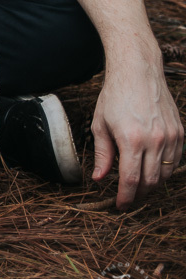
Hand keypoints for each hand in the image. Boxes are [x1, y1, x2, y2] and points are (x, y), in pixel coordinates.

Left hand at [91, 60, 183, 208]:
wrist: (138, 73)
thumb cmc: (115, 97)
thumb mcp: (100, 125)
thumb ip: (103, 155)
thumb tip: (100, 179)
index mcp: (131, 139)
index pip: (131, 180)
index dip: (126, 197)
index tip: (120, 205)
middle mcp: (155, 140)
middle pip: (150, 181)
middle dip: (139, 194)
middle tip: (129, 198)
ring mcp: (171, 137)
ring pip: (166, 173)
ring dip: (153, 184)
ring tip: (139, 187)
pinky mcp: (180, 133)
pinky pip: (176, 160)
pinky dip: (165, 170)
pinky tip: (153, 171)